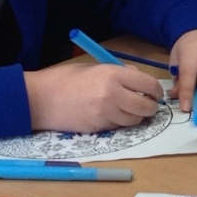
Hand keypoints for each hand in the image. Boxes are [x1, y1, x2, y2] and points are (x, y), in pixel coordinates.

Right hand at [25, 58, 163, 131]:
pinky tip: (111, 115)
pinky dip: (120, 122)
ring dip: (136, 117)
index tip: (154, 93)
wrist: (40, 99)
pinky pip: (118, 127)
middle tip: (147, 105)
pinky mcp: (98, 128)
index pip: (148, 84)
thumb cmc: (65, 79)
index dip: (155, 90)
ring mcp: (105, 113)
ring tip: (128, 110)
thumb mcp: (93, 68)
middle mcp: (112, 95)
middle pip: (146, 107)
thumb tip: (138, 78)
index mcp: (112, 75)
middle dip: (150, 107)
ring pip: (134, 120)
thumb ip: (118, 72)